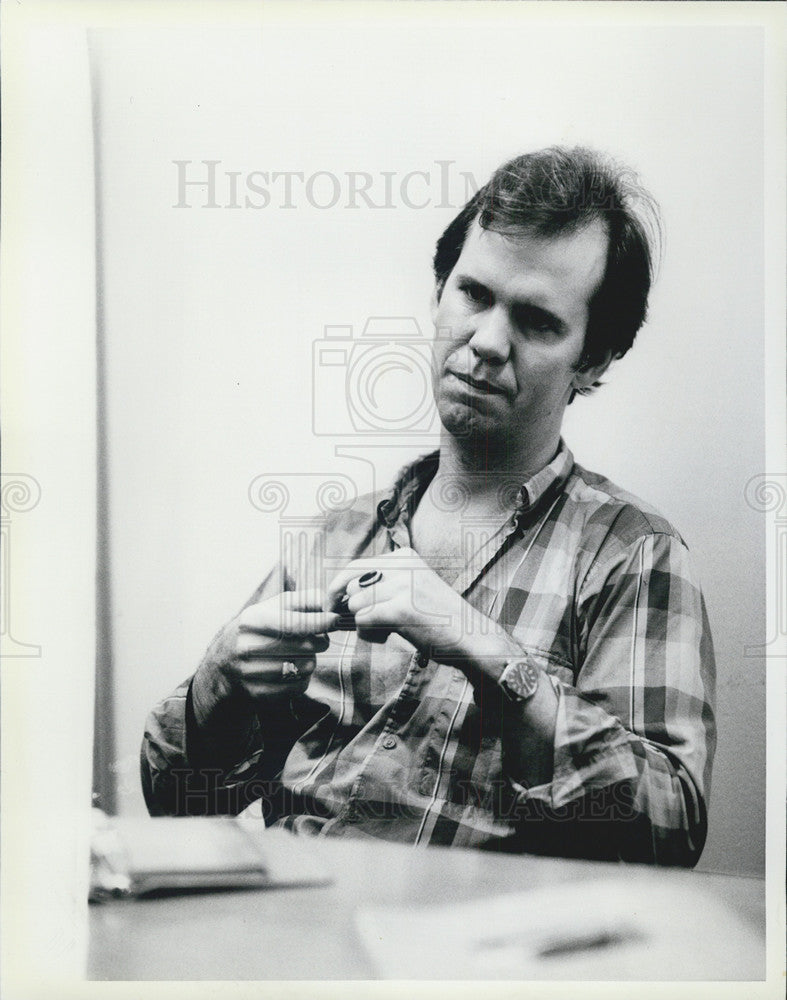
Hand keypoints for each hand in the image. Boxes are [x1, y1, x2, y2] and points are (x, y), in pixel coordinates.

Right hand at [191, 589, 338, 727]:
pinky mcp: (256, 693)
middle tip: (320, 641)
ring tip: (304, 656)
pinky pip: (296, 687)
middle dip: (320, 642)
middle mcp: (247, 645)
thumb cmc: (254, 632)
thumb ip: (298, 601)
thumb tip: (325, 599)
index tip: (335, 620)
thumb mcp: (269, 609)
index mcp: (251, 619)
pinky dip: (303, 679)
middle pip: (303, 647)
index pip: (294, 623)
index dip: (320, 622)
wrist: (222, 665)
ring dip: (311, 661)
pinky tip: (296, 672)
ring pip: (303, 668)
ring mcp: (249, 672)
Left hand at [325, 547, 499, 666]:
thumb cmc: (439, 618)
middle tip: (342, 619)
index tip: (334, 603)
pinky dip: (369, 633)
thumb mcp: (413, 588)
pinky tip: (386, 636)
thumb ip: (383, 584)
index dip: (339, 586)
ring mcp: (403, 586)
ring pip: (356, 604)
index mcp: (404, 557)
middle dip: (342, 603)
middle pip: (350, 582)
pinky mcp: (401, 609)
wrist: (471, 638)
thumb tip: (341, 595)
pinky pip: (363, 620)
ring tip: (383, 630)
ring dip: (363, 622)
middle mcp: (403, 566)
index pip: (356, 565)